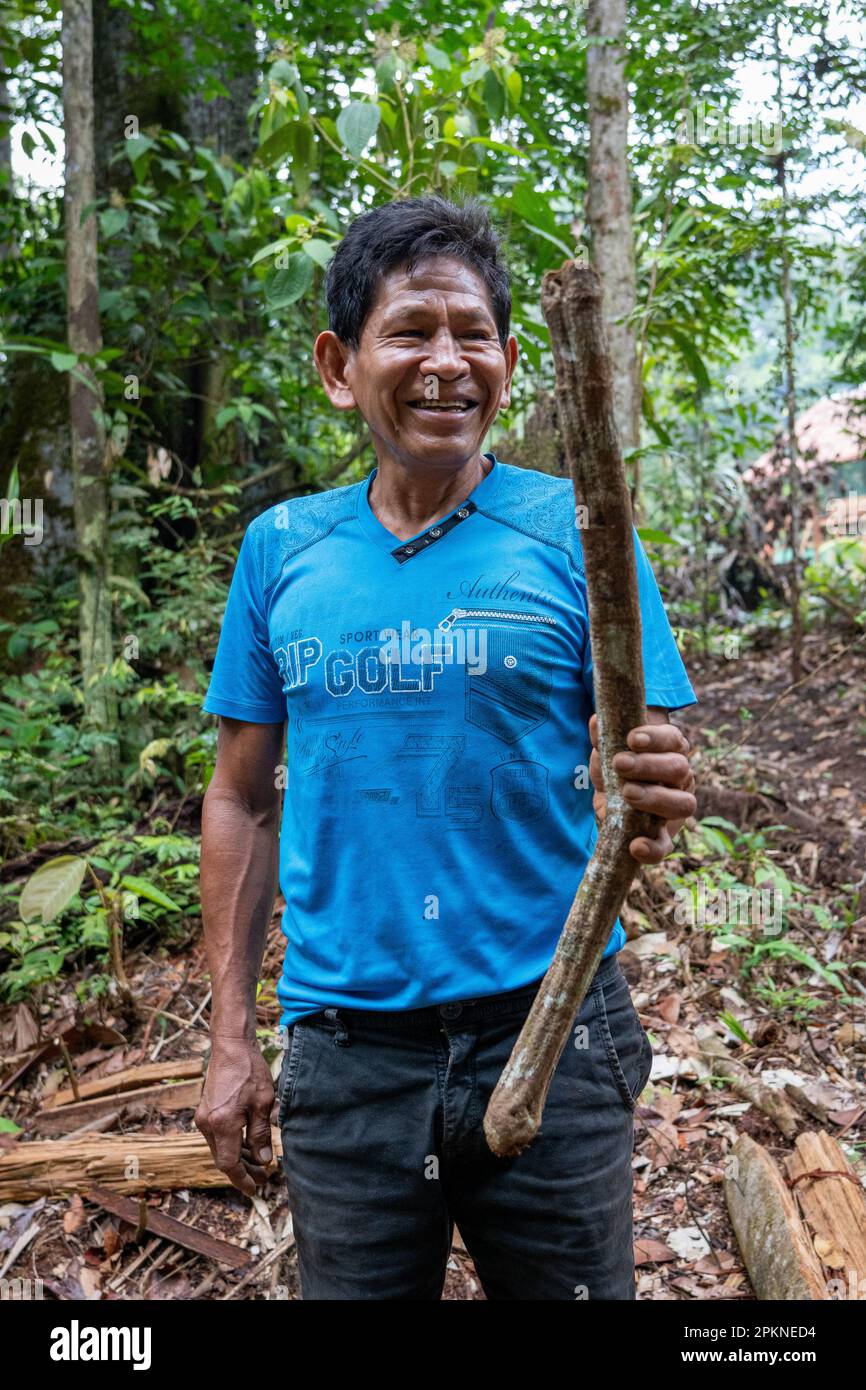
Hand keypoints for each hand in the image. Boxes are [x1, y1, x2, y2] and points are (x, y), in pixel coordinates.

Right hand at [194, 1036, 276, 1195]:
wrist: (230, 1047)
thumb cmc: (249, 1071)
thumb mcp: (263, 1103)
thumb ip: (261, 1135)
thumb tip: (264, 1160)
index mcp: (222, 1124)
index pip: (229, 1164)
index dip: (242, 1179)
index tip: (256, 1189)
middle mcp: (207, 1124)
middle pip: (223, 1159)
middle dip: (243, 1170)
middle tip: (264, 1177)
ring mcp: (203, 1118)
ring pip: (220, 1148)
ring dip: (238, 1158)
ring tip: (259, 1163)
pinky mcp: (205, 1111)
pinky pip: (217, 1136)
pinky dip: (232, 1144)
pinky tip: (247, 1145)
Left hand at [588, 712, 695, 864]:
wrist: (613, 803)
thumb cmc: (616, 770)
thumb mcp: (607, 751)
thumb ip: (604, 737)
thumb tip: (597, 721)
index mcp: (671, 751)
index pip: (673, 739)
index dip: (656, 738)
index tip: (632, 738)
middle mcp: (681, 779)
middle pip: (679, 768)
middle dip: (649, 765)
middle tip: (620, 764)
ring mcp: (676, 809)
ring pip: (683, 804)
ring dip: (655, 797)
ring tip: (627, 793)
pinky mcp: (664, 837)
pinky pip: (666, 846)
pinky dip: (653, 848)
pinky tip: (636, 846)